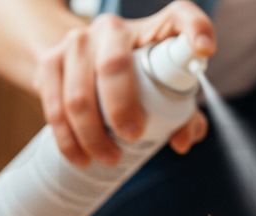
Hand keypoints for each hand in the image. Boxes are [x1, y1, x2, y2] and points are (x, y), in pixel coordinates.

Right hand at [33, 1, 214, 167]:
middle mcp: (114, 27)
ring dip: (92, 133)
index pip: (182, 17)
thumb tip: (182, 141)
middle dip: (121, 107)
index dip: (196, 31)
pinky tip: (80, 157)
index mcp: (156, 27)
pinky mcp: (50, 60)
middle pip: (113, 65)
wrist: (89, 61)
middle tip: (132, 136)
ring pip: (79, 92)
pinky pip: (54, 103)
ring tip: (109, 157)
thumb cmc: (145, 79)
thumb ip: (186, 116)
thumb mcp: (170, 91)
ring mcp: (77, 41)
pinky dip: (67, 137)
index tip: (205, 51)